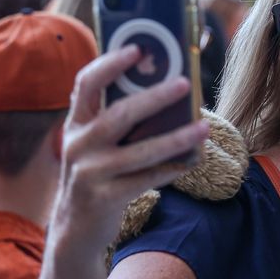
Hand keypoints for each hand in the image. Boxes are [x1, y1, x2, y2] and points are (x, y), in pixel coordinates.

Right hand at [49, 47, 207, 252]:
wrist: (75, 229)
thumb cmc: (99, 173)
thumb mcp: (98, 144)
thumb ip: (120, 119)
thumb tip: (171, 87)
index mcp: (76, 123)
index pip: (86, 84)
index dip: (110, 64)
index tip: (138, 49)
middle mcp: (78, 145)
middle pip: (119, 115)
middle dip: (154, 97)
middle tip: (185, 83)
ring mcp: (88, 173)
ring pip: (140, 151)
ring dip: (176, 138)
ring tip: (204, 127)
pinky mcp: (104, 198)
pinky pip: (146, 179)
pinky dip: (171, 168)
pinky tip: (193, 160)